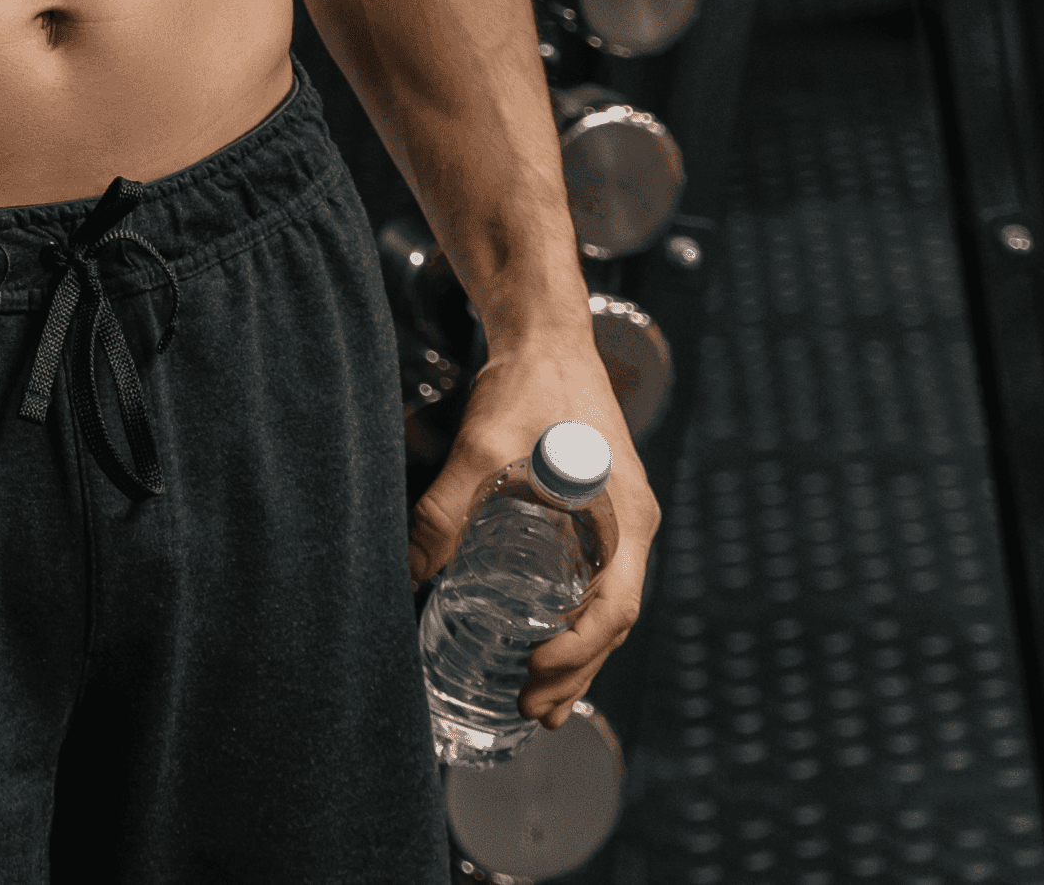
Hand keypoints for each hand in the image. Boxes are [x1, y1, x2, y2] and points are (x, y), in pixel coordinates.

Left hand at [410, 336, 656, 729]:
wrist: (545, 334)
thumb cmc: (528, 383)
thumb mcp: (483, 444)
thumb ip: (447, 505)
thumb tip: (410, 568)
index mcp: (626, 516)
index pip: (615, 605)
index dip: (579, 647)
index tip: (535, 665)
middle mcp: (632, 526)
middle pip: (614, 619)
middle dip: (577, 670)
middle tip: (534, 710)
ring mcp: (620, 522)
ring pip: (607, 606)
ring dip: (579, 656)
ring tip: (543, 703)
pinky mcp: (598, 514)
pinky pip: (596, 582)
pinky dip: (576, 622)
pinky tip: (545, 643)